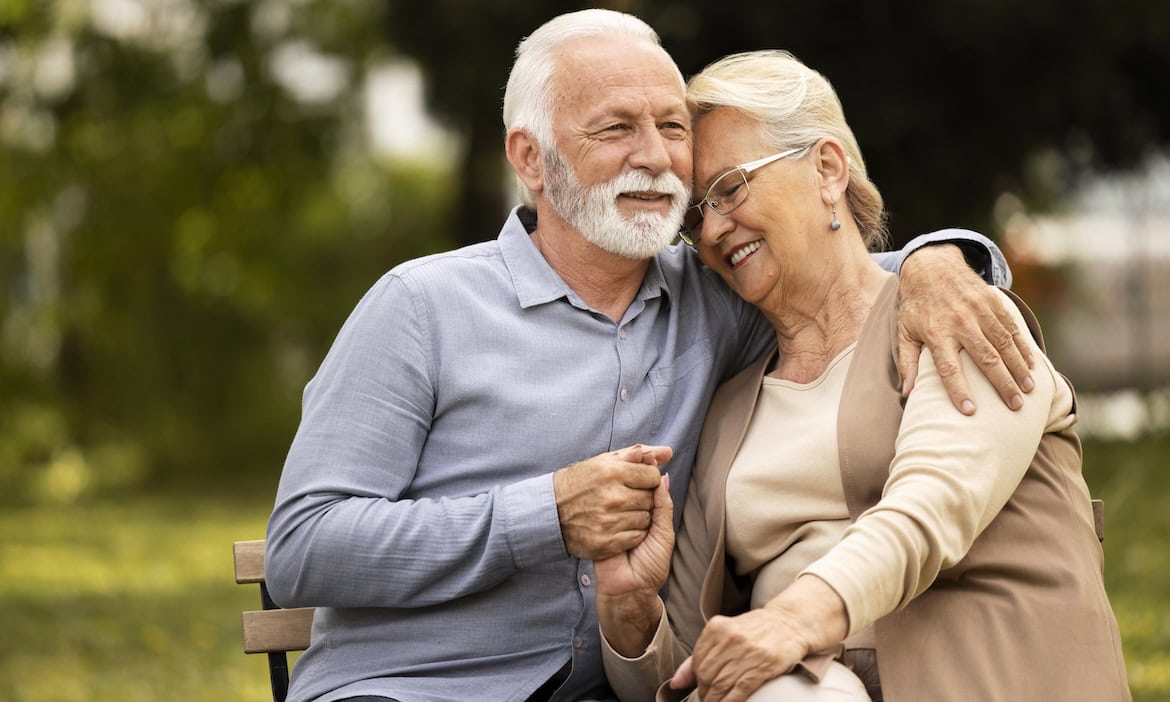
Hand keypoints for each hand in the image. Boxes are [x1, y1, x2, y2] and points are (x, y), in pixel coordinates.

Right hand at [554, 444, 671, 560]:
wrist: (550, 512)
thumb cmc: (581, 483)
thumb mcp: (605, 462)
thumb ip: (638, 455)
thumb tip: (668, 451)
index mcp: (613, 472)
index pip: (653, 476)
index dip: (647, 479)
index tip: (635, 482)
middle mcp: (612, 496)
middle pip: (650, 498)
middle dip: (642, 497)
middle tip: (625, 497)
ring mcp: (608, 521)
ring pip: (645, 519)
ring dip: (637, 516)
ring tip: (620, 512)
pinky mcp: (605, 542)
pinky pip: (635, 536)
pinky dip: (631, 533)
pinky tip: (617, 526)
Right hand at [594, 473, 673, 655]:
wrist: (630, 591)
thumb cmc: (650, 565)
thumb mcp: (663, 534)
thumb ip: (663, 506)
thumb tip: (665, 478)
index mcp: (643, 512)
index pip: (646, 486)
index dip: (648, 478)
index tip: (650, 468)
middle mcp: (626, 513)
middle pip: (633, 490)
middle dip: (641, 499)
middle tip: (647, 523)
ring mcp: (611, 521)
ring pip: (623, 502)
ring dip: (633, 519)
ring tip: (638, 544)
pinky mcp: (599, 530)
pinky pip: (611, 519)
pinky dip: (621, 530)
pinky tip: (626, 548)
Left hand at [671, 575, 847, 701]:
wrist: (790, 624)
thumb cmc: (756, 630)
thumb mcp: (725, 634)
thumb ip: (699, 656)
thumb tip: (676, 683)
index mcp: (717, 628)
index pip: (697, 662)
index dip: (697, 681)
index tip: (701, 690)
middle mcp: (729, 638)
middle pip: (706, 676)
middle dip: (705, 694)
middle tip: (709, 699)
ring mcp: (746, 651)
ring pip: (720, 686)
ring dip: (716, 700)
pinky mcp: (761, 666)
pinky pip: (738, 691)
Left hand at [897, 244, 1034, 414]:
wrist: (931, 266)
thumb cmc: (916, 306)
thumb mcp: (904, 332)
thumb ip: (907, 363)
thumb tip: (907, 395)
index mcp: (936, 333)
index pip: (948, 368)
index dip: (959, 390)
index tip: (970, 411)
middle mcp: (960, 322)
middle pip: (985, 359)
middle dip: (1002, 384)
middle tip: (1015, 406)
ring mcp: (979, 310)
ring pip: (1003, 343)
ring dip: (1018, 368)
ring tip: (1029, 389)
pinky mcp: (992, 300)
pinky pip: (1011, 326)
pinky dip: (1023, 346)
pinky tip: (1032, 364)